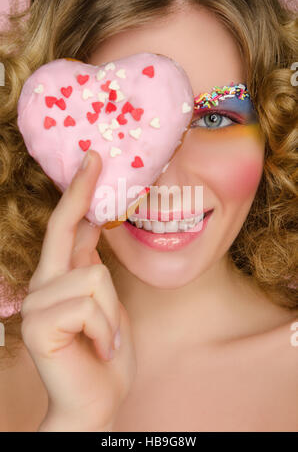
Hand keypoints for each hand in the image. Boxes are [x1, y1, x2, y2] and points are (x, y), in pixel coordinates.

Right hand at [20, 150, 136, 431]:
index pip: (67, 227)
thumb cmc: (104, 352)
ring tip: (106, 339)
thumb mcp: (106, 303)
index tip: (92, 161)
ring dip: (112, 314)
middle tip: (95, 157)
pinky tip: (99, 347)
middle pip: (65, 229)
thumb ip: (91, 267)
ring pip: (94, 278)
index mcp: (62, 278)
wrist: (97, 400)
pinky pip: (91, 306)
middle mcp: (44, 284)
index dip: (78, 193)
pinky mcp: (40, 325)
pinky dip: (105, 330)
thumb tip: (93, 226)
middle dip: (80, 192)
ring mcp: (39, 304)